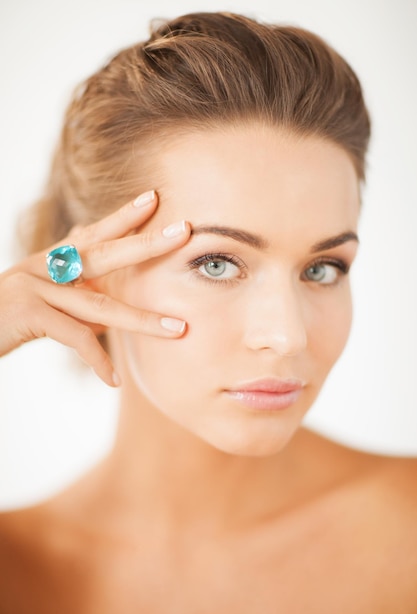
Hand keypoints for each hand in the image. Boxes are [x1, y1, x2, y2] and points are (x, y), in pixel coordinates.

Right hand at [0, 191, 190, 385]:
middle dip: (146, 244)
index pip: (93, 233)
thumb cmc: (4, 319)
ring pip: (100, 304)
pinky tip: (114, 380)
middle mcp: (45, 267)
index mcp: (51, 261)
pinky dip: (97, 360)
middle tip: (184, 232)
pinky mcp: (28, 312)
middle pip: (104, 252)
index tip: (154, 199)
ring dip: (142, 320)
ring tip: (177, 329)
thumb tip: (106, 310)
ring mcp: (35, 287)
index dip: (124, 216)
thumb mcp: (39, 300)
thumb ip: (71, 297)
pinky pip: (74, 337)